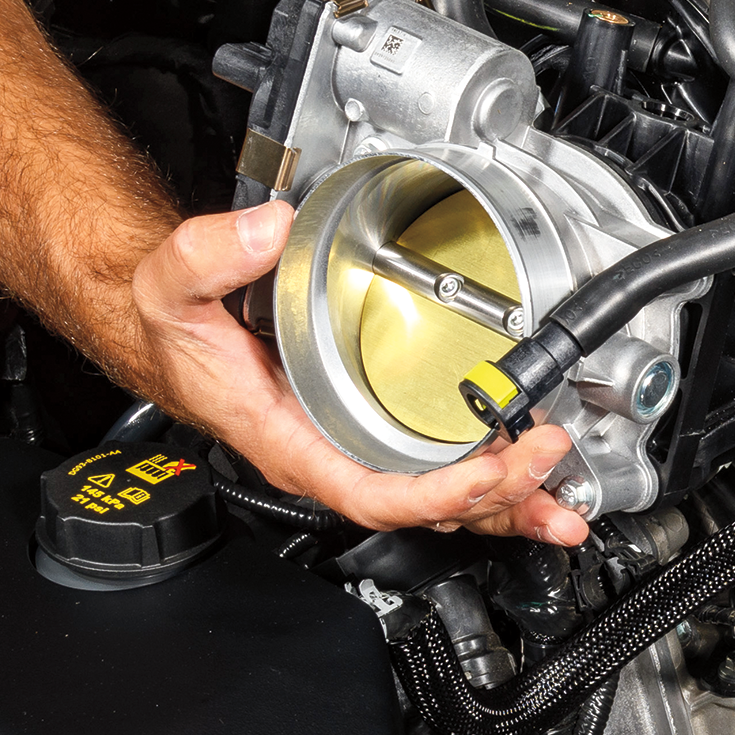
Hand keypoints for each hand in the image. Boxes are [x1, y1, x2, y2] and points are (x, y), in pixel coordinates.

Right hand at [132, 201, 589, 544]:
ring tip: (564, 501)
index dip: (434, 494)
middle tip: (550, 462)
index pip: (370, 492)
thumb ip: (211, 254)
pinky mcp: (370, 432)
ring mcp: (353, 449)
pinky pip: (439, 469)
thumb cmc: (178, 329)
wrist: (170, 332)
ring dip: (507, 499)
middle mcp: (328, 456)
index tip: (486, 474)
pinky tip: (532, 469)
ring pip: (440, 496)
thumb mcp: (174, 285)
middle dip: (496, 495)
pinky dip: (491, 476)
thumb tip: (267, 230)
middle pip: (424, 505)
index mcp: (289, 439)